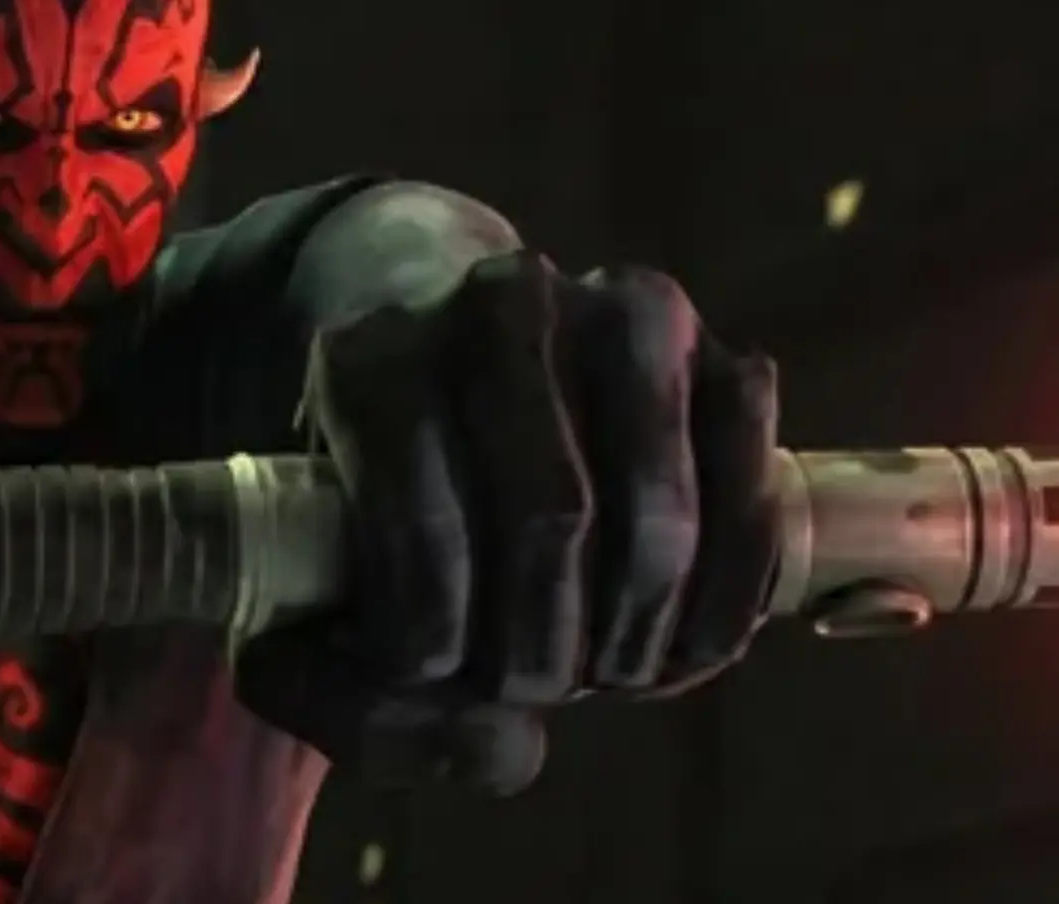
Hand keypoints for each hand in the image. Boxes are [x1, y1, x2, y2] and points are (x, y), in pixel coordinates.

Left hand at [236, 254, 778, 795]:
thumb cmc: (372, 493)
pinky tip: (673, 647)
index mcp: (372, 353)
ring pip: (660, 517)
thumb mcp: (307, 590)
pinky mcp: (720, 354)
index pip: (421, 524)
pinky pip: (750, 501)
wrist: (444, 357)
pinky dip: (722, 608)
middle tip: (525, 684)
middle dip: (543, 648)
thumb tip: (506, 752)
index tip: (431, 678)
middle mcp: (499, 305)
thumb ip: (351, 701)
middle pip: (551, 521)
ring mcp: (623, 316)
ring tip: (598, 672)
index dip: (434, 642)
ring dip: (636, 636)